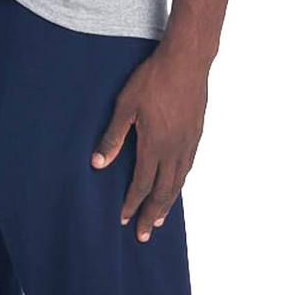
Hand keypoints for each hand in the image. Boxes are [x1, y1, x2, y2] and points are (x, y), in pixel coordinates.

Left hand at [92, 45, 209, 241]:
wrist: (188, 58)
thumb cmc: (153, 78)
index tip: (123, 220)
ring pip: (177, 183)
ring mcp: (187, 144)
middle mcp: (173, 150)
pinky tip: (175, 189)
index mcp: (154, 146)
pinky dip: (179, 185)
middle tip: (144, 236)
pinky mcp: (196, 135)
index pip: (141, 185)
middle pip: (161, 192)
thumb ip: (112, 137)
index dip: (132, 205)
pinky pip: (187, 169)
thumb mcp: (125, 106)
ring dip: (167, 205)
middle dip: (151, 216)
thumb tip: (97, 165)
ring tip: (160, 221)